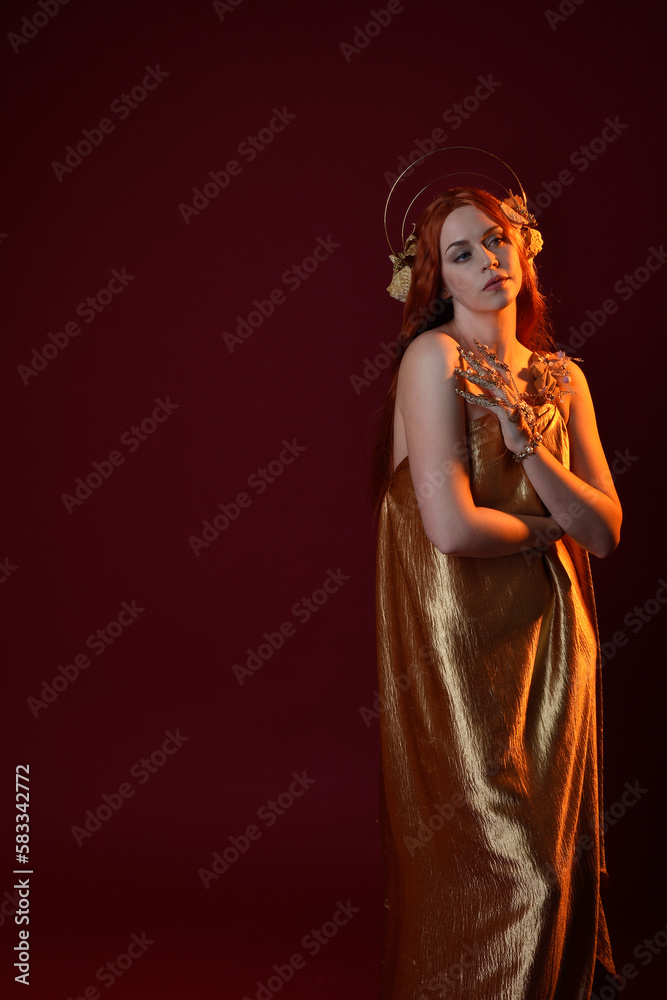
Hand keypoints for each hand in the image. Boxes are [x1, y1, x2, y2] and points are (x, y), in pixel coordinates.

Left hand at [453, 340, 534, 454]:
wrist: (526, 440)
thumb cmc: (512, 422)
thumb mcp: (501, 404)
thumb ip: (492, 391)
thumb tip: (478, 379)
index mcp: (509, 388)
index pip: (498, 366)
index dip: (488, 354)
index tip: (476, 342)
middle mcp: (510, 392)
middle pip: (492, 372)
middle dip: (477, 360)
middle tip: (462, 350)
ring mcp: (509, 402)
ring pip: (492, 385)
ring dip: (475, 377)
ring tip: (461, 371)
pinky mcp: (506, 415)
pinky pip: (490, 404)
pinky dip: (476, 398)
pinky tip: (465, 395)